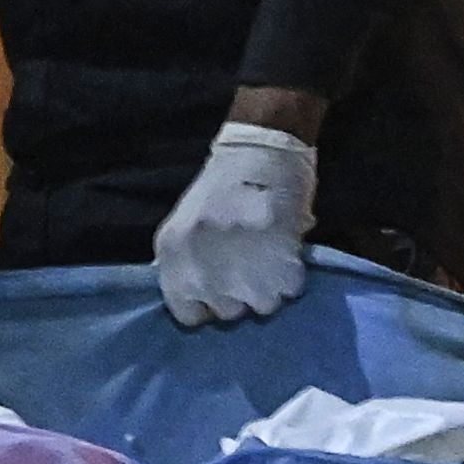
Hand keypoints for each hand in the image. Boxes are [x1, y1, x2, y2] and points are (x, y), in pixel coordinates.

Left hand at [150, 120, 315, 325]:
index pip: (187, 314)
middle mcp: (201, 270)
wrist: (260, 149)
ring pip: (261, 306)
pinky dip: (291, 276)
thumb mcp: (188, 226)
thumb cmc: (223, 187)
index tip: (220, 289)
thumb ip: (186, 263)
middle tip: (250, 267)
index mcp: (172, 257)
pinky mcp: (277, 261)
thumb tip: (194, 299)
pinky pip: (287, 290)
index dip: (207, 304)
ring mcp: (240, 269)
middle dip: (240, 295)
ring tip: (271, 260)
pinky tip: (286, 252)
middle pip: (227, 313)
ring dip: (269, 288)